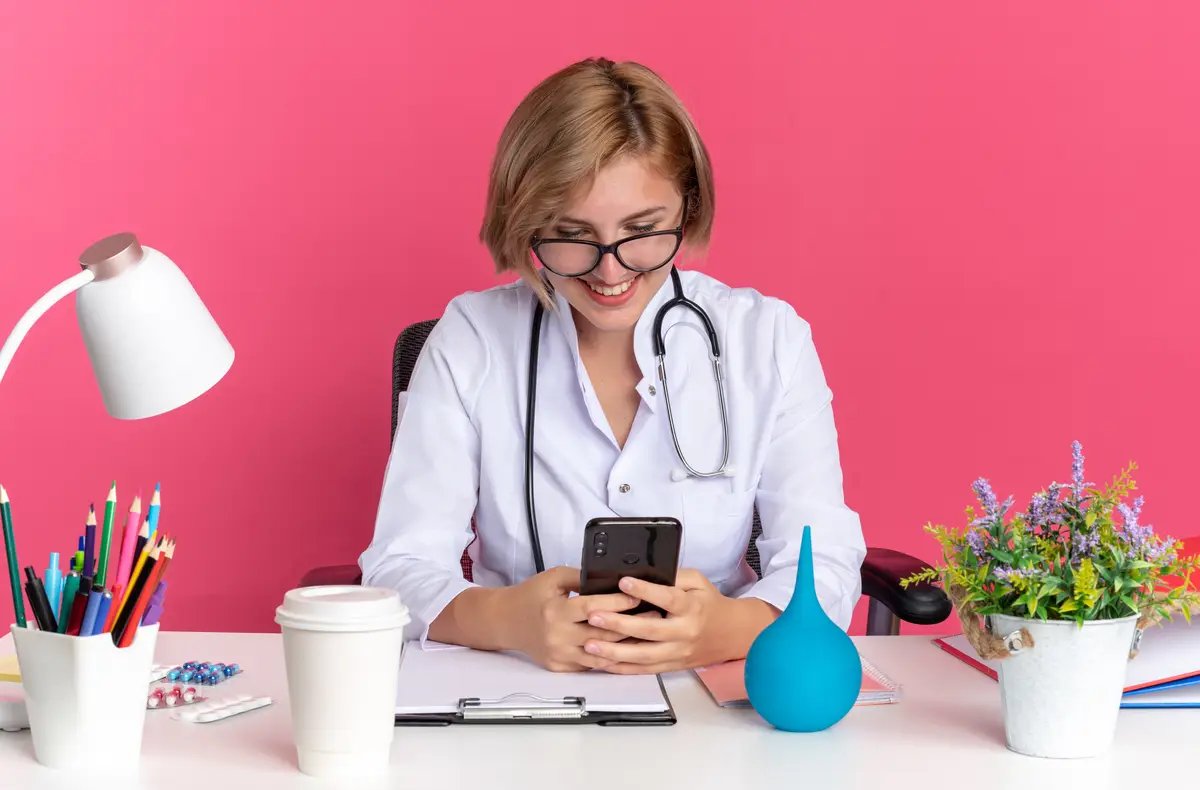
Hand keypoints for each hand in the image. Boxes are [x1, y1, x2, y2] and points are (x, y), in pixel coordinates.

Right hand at [501, 566, 640, 671]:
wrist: (506, 621)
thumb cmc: (531, 595)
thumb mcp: (554, 577)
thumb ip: (581, 577)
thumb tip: (612, 577)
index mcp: (556, 611)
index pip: (595, 607)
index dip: (619, 602)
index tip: (639, 596)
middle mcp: (558, 636)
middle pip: (603, 634)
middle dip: (631, 624)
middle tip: (654, 615)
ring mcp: (559, 655)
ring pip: (601, 654)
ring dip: (625, 645)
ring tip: (646, 634)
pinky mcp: (560, 667)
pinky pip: (591, 665)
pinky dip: (609, 657)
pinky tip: (626, 649)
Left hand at [581, 569, 777, 673]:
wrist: (730, 634)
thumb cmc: (708, 603)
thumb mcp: (698, 581)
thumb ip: (674, 577)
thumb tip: (645, 571)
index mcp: (692, 608)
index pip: (668, 599)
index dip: (646, 590)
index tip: (623, 582)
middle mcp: (684, 633)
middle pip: (650, 631)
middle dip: (619, 624)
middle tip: (594, 616)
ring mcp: (677, 653)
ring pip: (644, 656)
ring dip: (615, 652)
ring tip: (590, 644)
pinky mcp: (672, 666)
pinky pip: (645, 670)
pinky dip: (623, 668)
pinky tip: (603, 662)